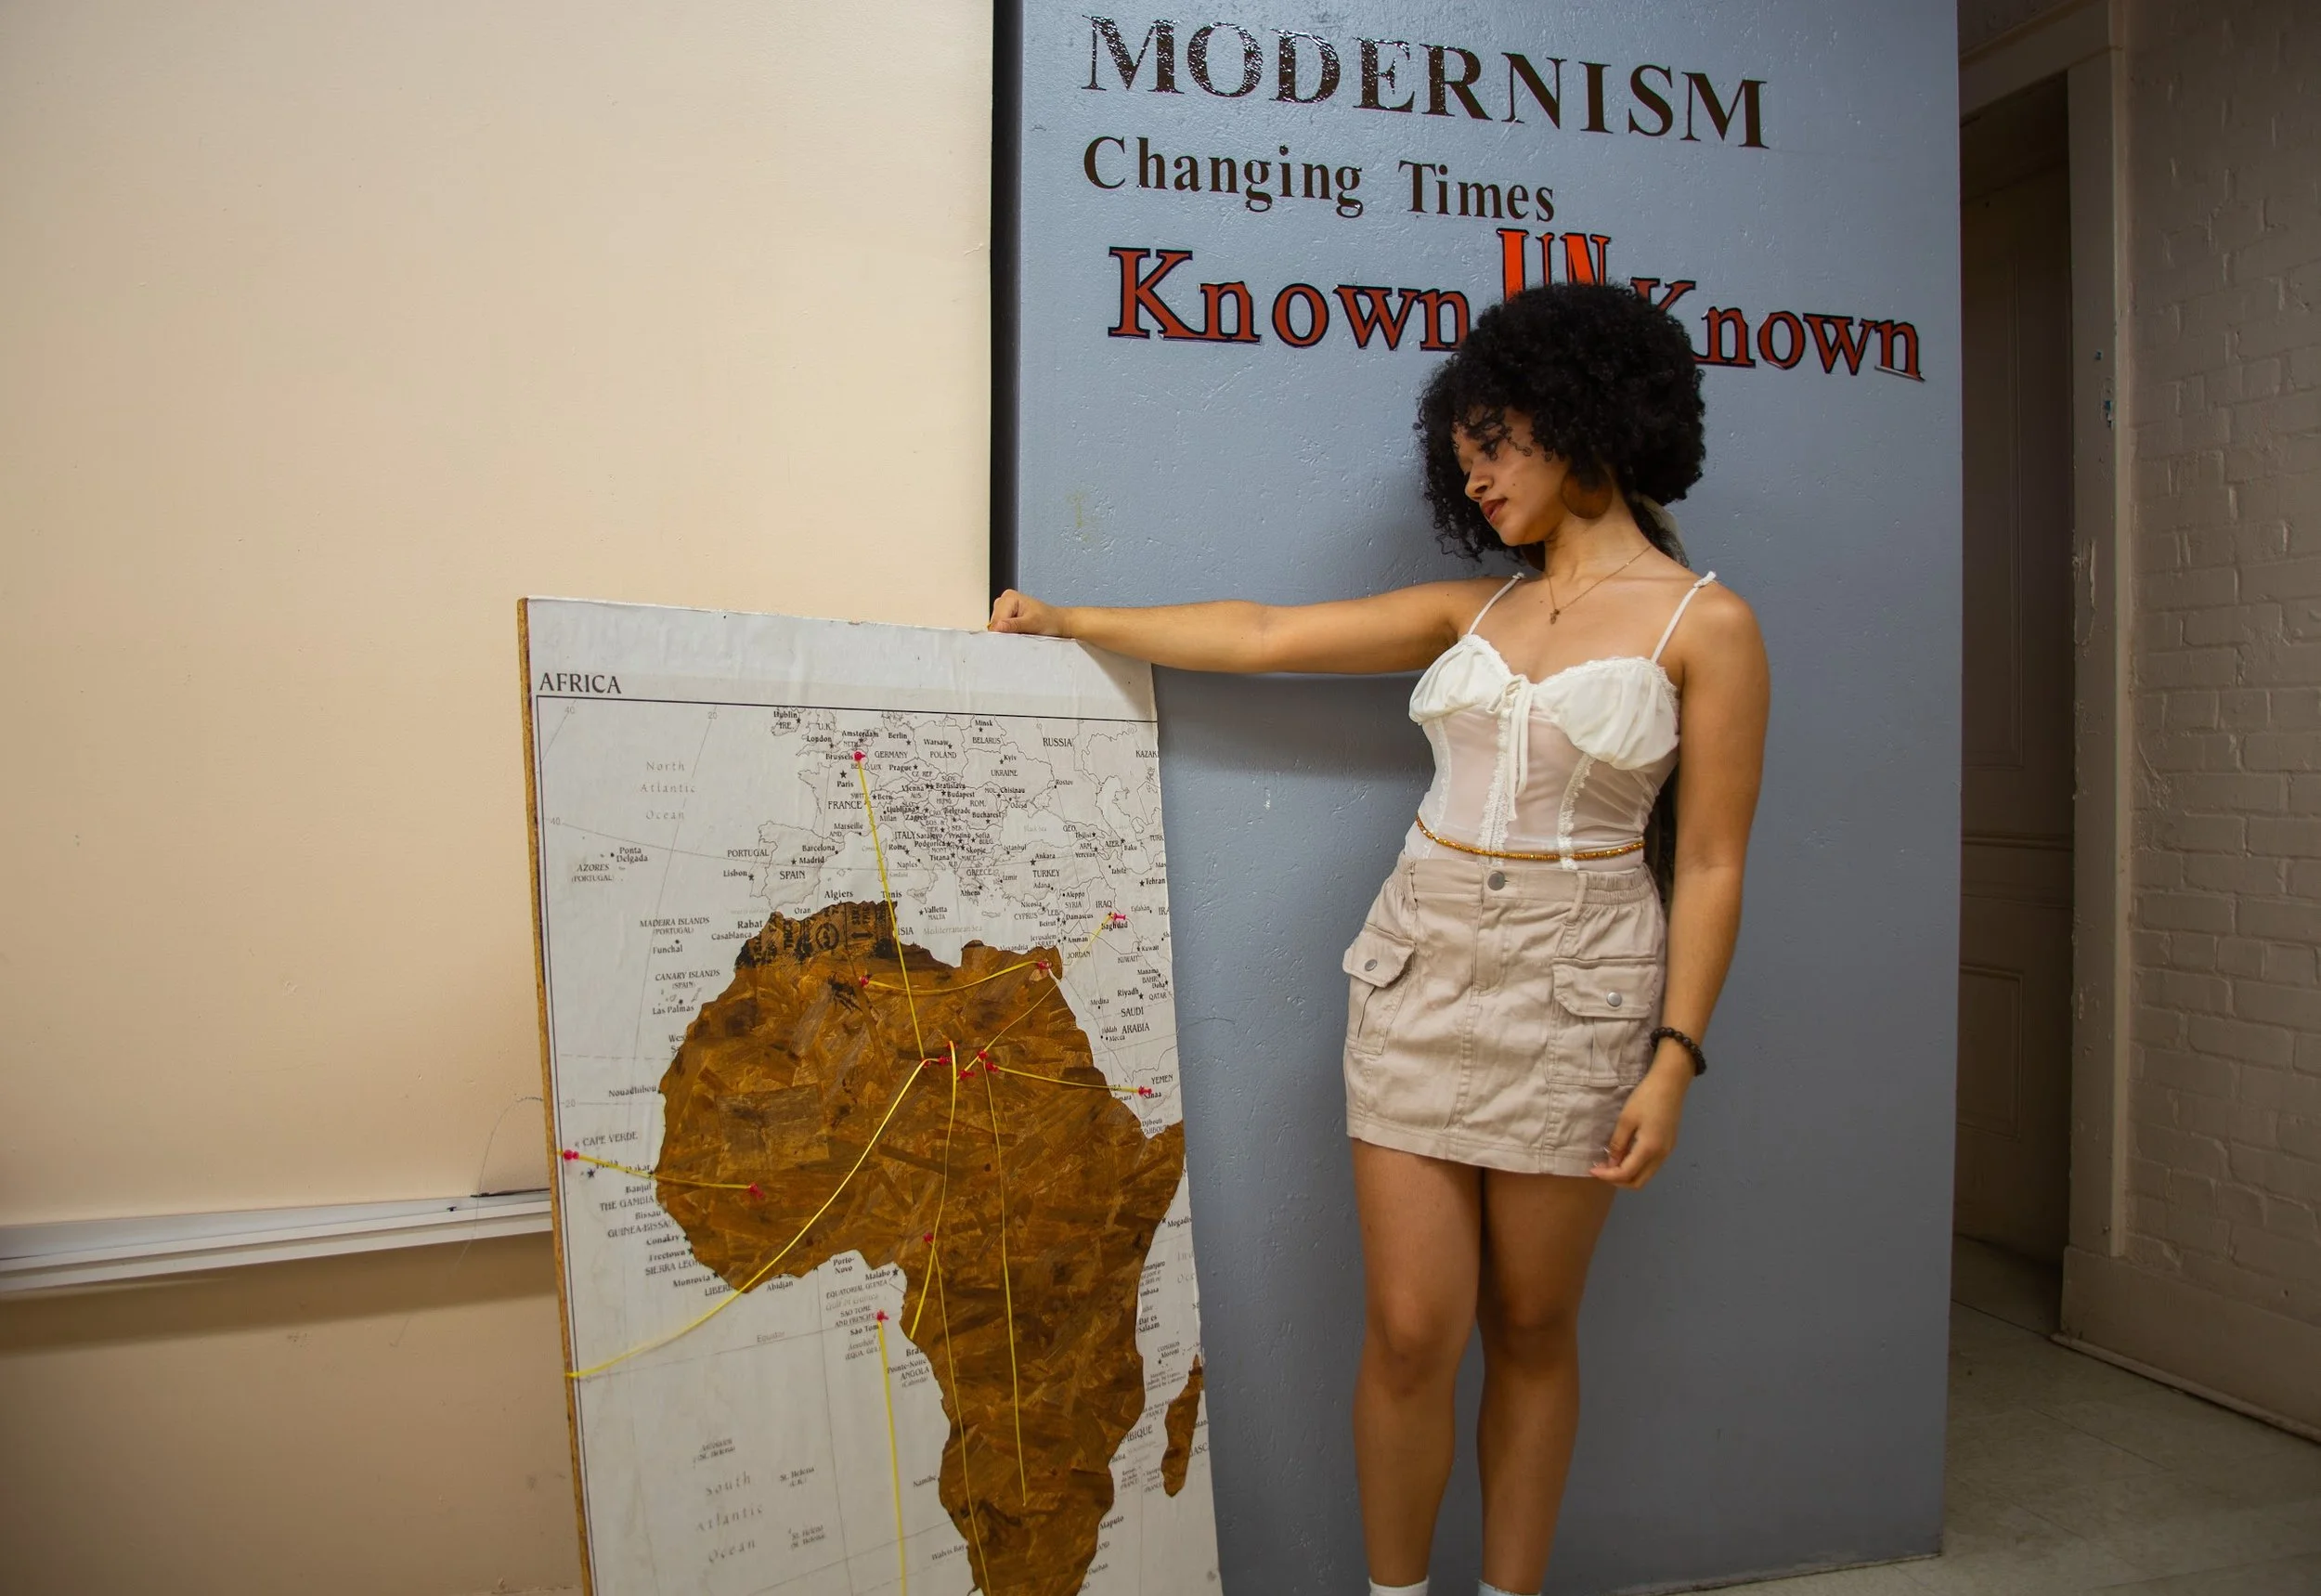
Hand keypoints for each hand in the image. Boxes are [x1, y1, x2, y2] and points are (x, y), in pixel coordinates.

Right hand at [989, 589, 1069, 635]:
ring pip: (996, 628)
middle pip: (994, 624)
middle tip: (1021, 635)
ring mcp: (1004, 609)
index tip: (1015, 638)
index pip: (996, 620)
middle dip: (1005, 633)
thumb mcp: (1032, 623)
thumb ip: (1014, 625)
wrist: (1058, 623)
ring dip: (1007, 634)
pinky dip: (1008, 634)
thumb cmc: (1049, 620)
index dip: (1003, 632)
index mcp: (1009, 597)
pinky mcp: (1006, 617)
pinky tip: (1019, 633)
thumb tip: (998, 627)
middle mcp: (1004, 601)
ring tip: (1022, 633)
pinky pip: (1000, 629)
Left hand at [1591, 1052, 1691, 1188]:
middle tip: (1601, 1170)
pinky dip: (1636, 1167)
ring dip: (1627, 1175)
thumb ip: (1618, 1144)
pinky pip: (1651, 1166)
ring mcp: (1667, 1152)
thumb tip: (1611, 1163)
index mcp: (1649, 1149)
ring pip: (1646, 1176)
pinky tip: (1625, 1156)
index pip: (1626, 1174)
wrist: (1670, 1083)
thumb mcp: (1626, 1119)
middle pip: (1638, 1182)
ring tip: (1610, 1164)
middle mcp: (1661, 1156)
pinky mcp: (1669, 1146)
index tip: (1592, 1170)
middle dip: (1617, 1181)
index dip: (1607, 1176)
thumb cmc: (1646, 1098)